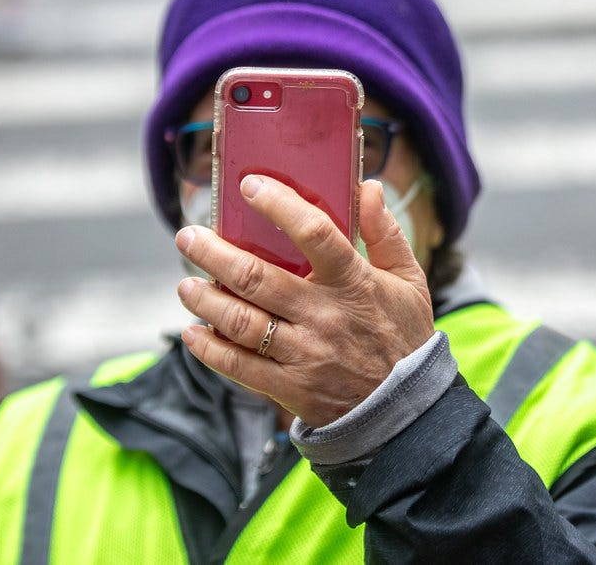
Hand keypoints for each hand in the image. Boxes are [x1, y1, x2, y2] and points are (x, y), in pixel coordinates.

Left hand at [175, 176, 433, 427]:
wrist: (405, 410)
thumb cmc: (403, 335)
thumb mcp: (408, 280)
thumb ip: (385, 232)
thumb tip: (367, 187)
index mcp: (353, 282)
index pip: (314, 233)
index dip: (279, 205)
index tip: (250, 186)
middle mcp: (324, 316)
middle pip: (257, 278)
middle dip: (214, 254)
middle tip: (187, 237)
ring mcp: (304, 354)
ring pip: (240, 322)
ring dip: (204, 300)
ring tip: (186, 286)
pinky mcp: (290, 387)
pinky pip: (239, 366)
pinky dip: (210, 349)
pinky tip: (193, 333)